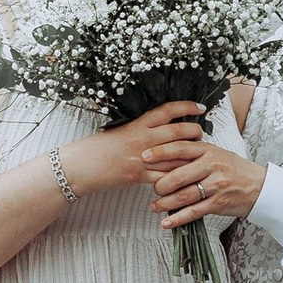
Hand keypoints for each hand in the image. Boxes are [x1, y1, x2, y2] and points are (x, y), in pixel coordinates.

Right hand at [61, 100, 207, 193]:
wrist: (80, 166)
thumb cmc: (96, 148)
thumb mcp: (118, 131)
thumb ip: (138, 128)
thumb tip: (156, 125)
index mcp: (137, 124)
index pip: (167, 110)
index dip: (186, 106)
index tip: (200, 107)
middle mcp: (142, 139)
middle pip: (179, 132)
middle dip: (195, 132)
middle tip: (202, 133)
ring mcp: (143, 158)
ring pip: (176, 155)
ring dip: (191, 156)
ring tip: (199, 155)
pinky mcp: (139, 176)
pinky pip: (165, 177)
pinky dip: (177, 177)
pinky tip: (186, 177)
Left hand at [145, 130, 266, 229]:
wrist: (259, 186)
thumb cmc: (233, 169)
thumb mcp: (216, 154)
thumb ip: (194, 153)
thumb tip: (164, 154)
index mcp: (208, 150)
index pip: (180, 148)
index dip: (160, 152)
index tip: (144, 156)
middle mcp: (212, 166)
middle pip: (178, 175)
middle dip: (161, 184)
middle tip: (153, 188)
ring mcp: (216, 185)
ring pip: (184, 195)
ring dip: (165, 203)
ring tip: (155, 206)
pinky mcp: (219, 203)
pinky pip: (194, 212)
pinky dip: (178, 218)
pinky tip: (166, 223)